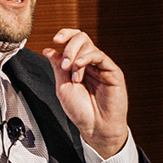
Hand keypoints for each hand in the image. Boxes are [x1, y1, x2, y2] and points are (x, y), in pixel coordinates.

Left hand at [42, 28, 128, 156]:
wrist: (95, 127)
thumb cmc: (81, 111)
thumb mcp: (62, 87)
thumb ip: (57, 67)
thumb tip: (49, 50)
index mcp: (79, 65)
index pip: (73, 41)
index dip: (65, 35)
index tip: (55, 40)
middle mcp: (90, 63)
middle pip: (81, 38)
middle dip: (69, 46)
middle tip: (64, 65)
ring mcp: (102, 66)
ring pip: (89, 44)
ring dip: (75, 56)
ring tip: (73, 75)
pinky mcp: (112, 71)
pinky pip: (99, 55)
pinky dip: (86, 58)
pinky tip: (78, 67)